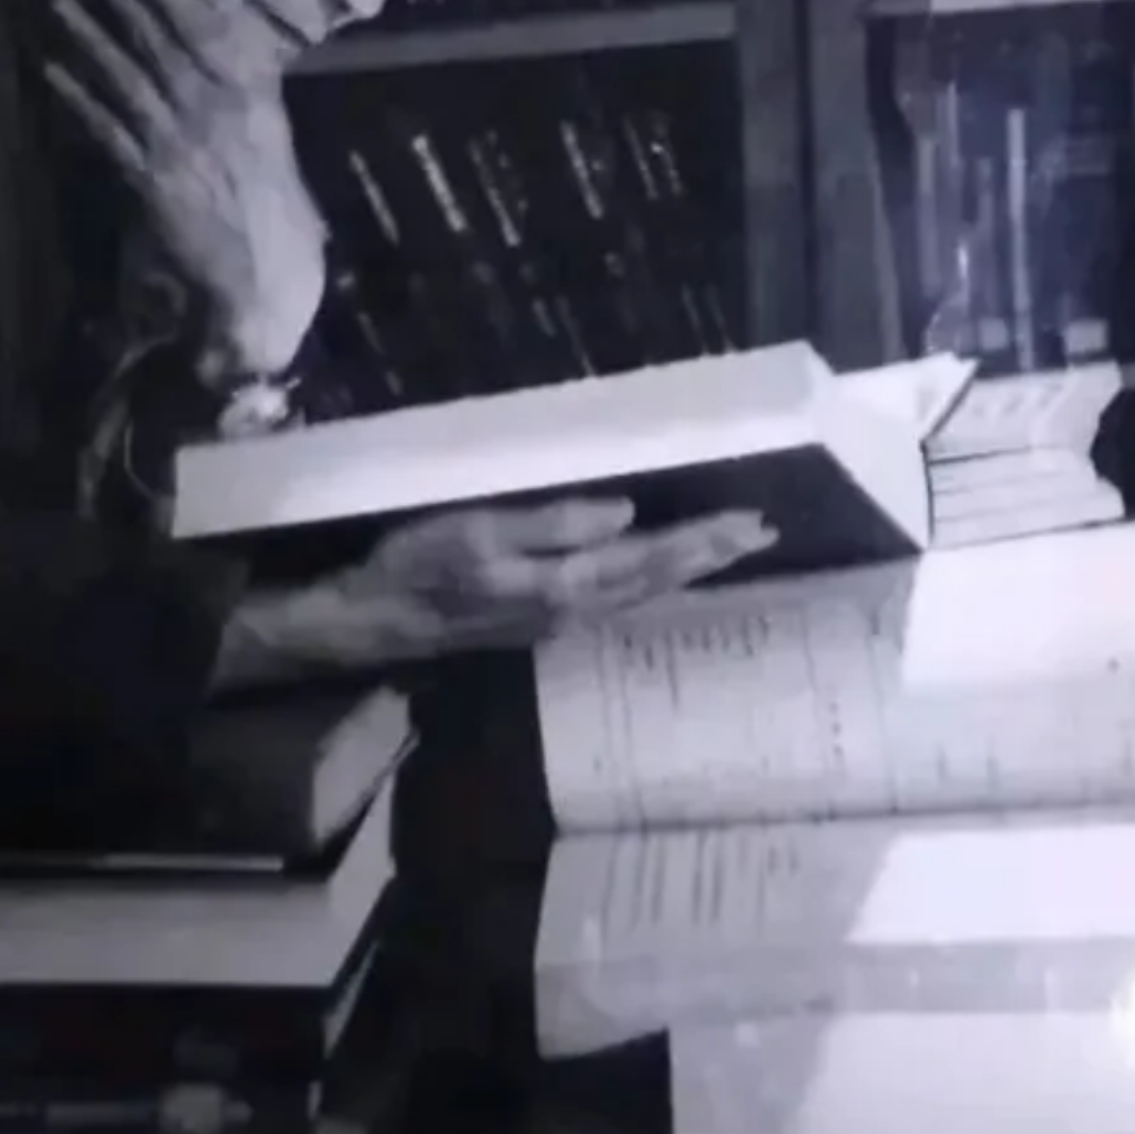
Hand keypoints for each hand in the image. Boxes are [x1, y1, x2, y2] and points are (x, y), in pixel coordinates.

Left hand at [47, 0, 326, 386]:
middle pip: (161, 42)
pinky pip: (107, 129)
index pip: (206, 28)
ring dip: (92, 38)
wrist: (267, 273)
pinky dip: (79, 99)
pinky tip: (54, 73)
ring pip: (128, 77)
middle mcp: (214, 109)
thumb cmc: (281, 211)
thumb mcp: (275, 138)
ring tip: (62, 4)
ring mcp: (179, 141)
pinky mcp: (150, 176)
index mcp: (253, 97)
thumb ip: (250, 95)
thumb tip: (227, 56)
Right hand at [217, 501, 776, 684]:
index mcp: (563, 584)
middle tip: (760, 533)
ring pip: (639, 593)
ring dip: (685, 570)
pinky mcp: (539, 620)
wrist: (374, 620)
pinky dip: (649, 580)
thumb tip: (625, 513)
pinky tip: (656, 570)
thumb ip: (551, 523)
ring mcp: (557, 621)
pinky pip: (615, 598)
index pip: (650, 558)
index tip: (750, 522)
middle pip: (655, 580)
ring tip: (724, 548)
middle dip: (709, 556)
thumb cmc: (416, 564)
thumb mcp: (477, 530)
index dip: (702, 540)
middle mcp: (572, 610)